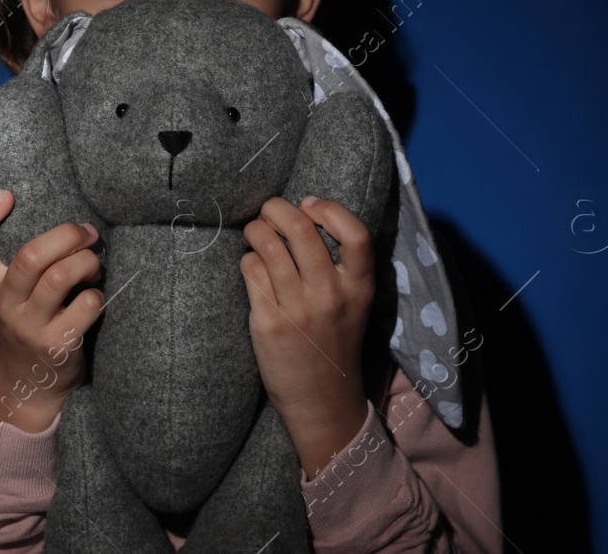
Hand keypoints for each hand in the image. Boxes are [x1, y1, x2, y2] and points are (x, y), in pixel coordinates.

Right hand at [0, 189, 103, 432]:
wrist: (29, 386)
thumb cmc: (25, 323)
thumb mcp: (7, 294)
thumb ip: (17, 260)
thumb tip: (59, 215)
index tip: (6, 195)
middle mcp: (5, 304)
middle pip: (30, 257)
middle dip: (66, 235)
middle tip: (87, 233)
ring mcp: (30, 326)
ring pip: (61, 277)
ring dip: (87, 262)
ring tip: (94, 264)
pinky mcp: (58, 345)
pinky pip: (86, 306)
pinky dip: (98, 294)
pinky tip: (96, 297)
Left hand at [240, 195, 374, 478]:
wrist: (323, 402)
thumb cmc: (334, 342)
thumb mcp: (354, 304)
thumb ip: (339, 266)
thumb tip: (302, 213)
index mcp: (359, 288)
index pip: (357, 234)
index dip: (332, 209)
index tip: (311, 205)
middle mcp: (331, 296)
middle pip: (301, 229)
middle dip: (276, 209)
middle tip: (269, 211)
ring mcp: (298, 309)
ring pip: (268, 245)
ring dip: (256, 230)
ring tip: (256, 235)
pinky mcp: (268, 322)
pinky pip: (251, 270)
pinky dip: (248, 260)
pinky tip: (252, 266)